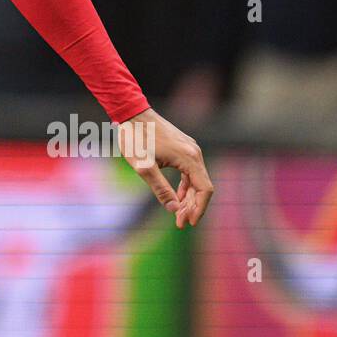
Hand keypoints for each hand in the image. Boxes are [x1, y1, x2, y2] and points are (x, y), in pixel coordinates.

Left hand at [116, 107, 213, 228]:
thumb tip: (174, 209)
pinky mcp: (183, 147)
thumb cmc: (135, 139)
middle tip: (179, 222)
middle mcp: (194, 152)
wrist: (131, 113)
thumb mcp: (144, 168)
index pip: (205, 189)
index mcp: (189, 158)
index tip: (188, 223)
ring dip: (189, 198)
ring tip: (177, 213)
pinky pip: (190, 171)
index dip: (199, 209)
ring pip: (196, 179)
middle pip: (202, 186)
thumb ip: (160, 189)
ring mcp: (190, 148)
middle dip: (192, 206)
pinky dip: (186, 186)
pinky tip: (178, 196)